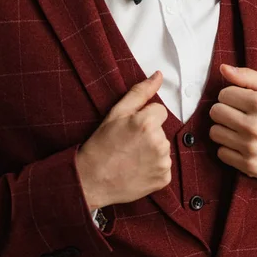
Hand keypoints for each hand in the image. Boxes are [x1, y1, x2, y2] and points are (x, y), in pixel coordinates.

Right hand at [75, 71, 171, 210]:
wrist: (92, 180)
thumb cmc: (101, 146)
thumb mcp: (116, 113)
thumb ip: (140, 92)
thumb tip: (159, 76)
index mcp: (147, 123)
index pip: (160, 111)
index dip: (145, 118)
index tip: (131, 129)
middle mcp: (159, 142)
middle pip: (162, 130)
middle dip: (149, 134)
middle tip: (128, 144)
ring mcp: (163, 162)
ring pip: (163, 148)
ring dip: (152, 151)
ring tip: (131, 158)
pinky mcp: (164, 178)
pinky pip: (164, 166)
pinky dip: (153, 168)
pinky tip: (137, 170)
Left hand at [209, 64, 256, 186]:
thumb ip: (248, 76)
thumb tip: (223, 68)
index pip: (224, 94)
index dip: (231, 96)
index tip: (241, 103)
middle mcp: (255, 126)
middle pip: (215, 112)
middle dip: (224, 112)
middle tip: (238, 116)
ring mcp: (251, 147)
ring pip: (214, 132)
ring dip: (224, 130)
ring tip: (239, 130)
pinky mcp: (248, 165)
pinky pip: (220, 152)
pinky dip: (228, 148)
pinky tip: (242, 145)